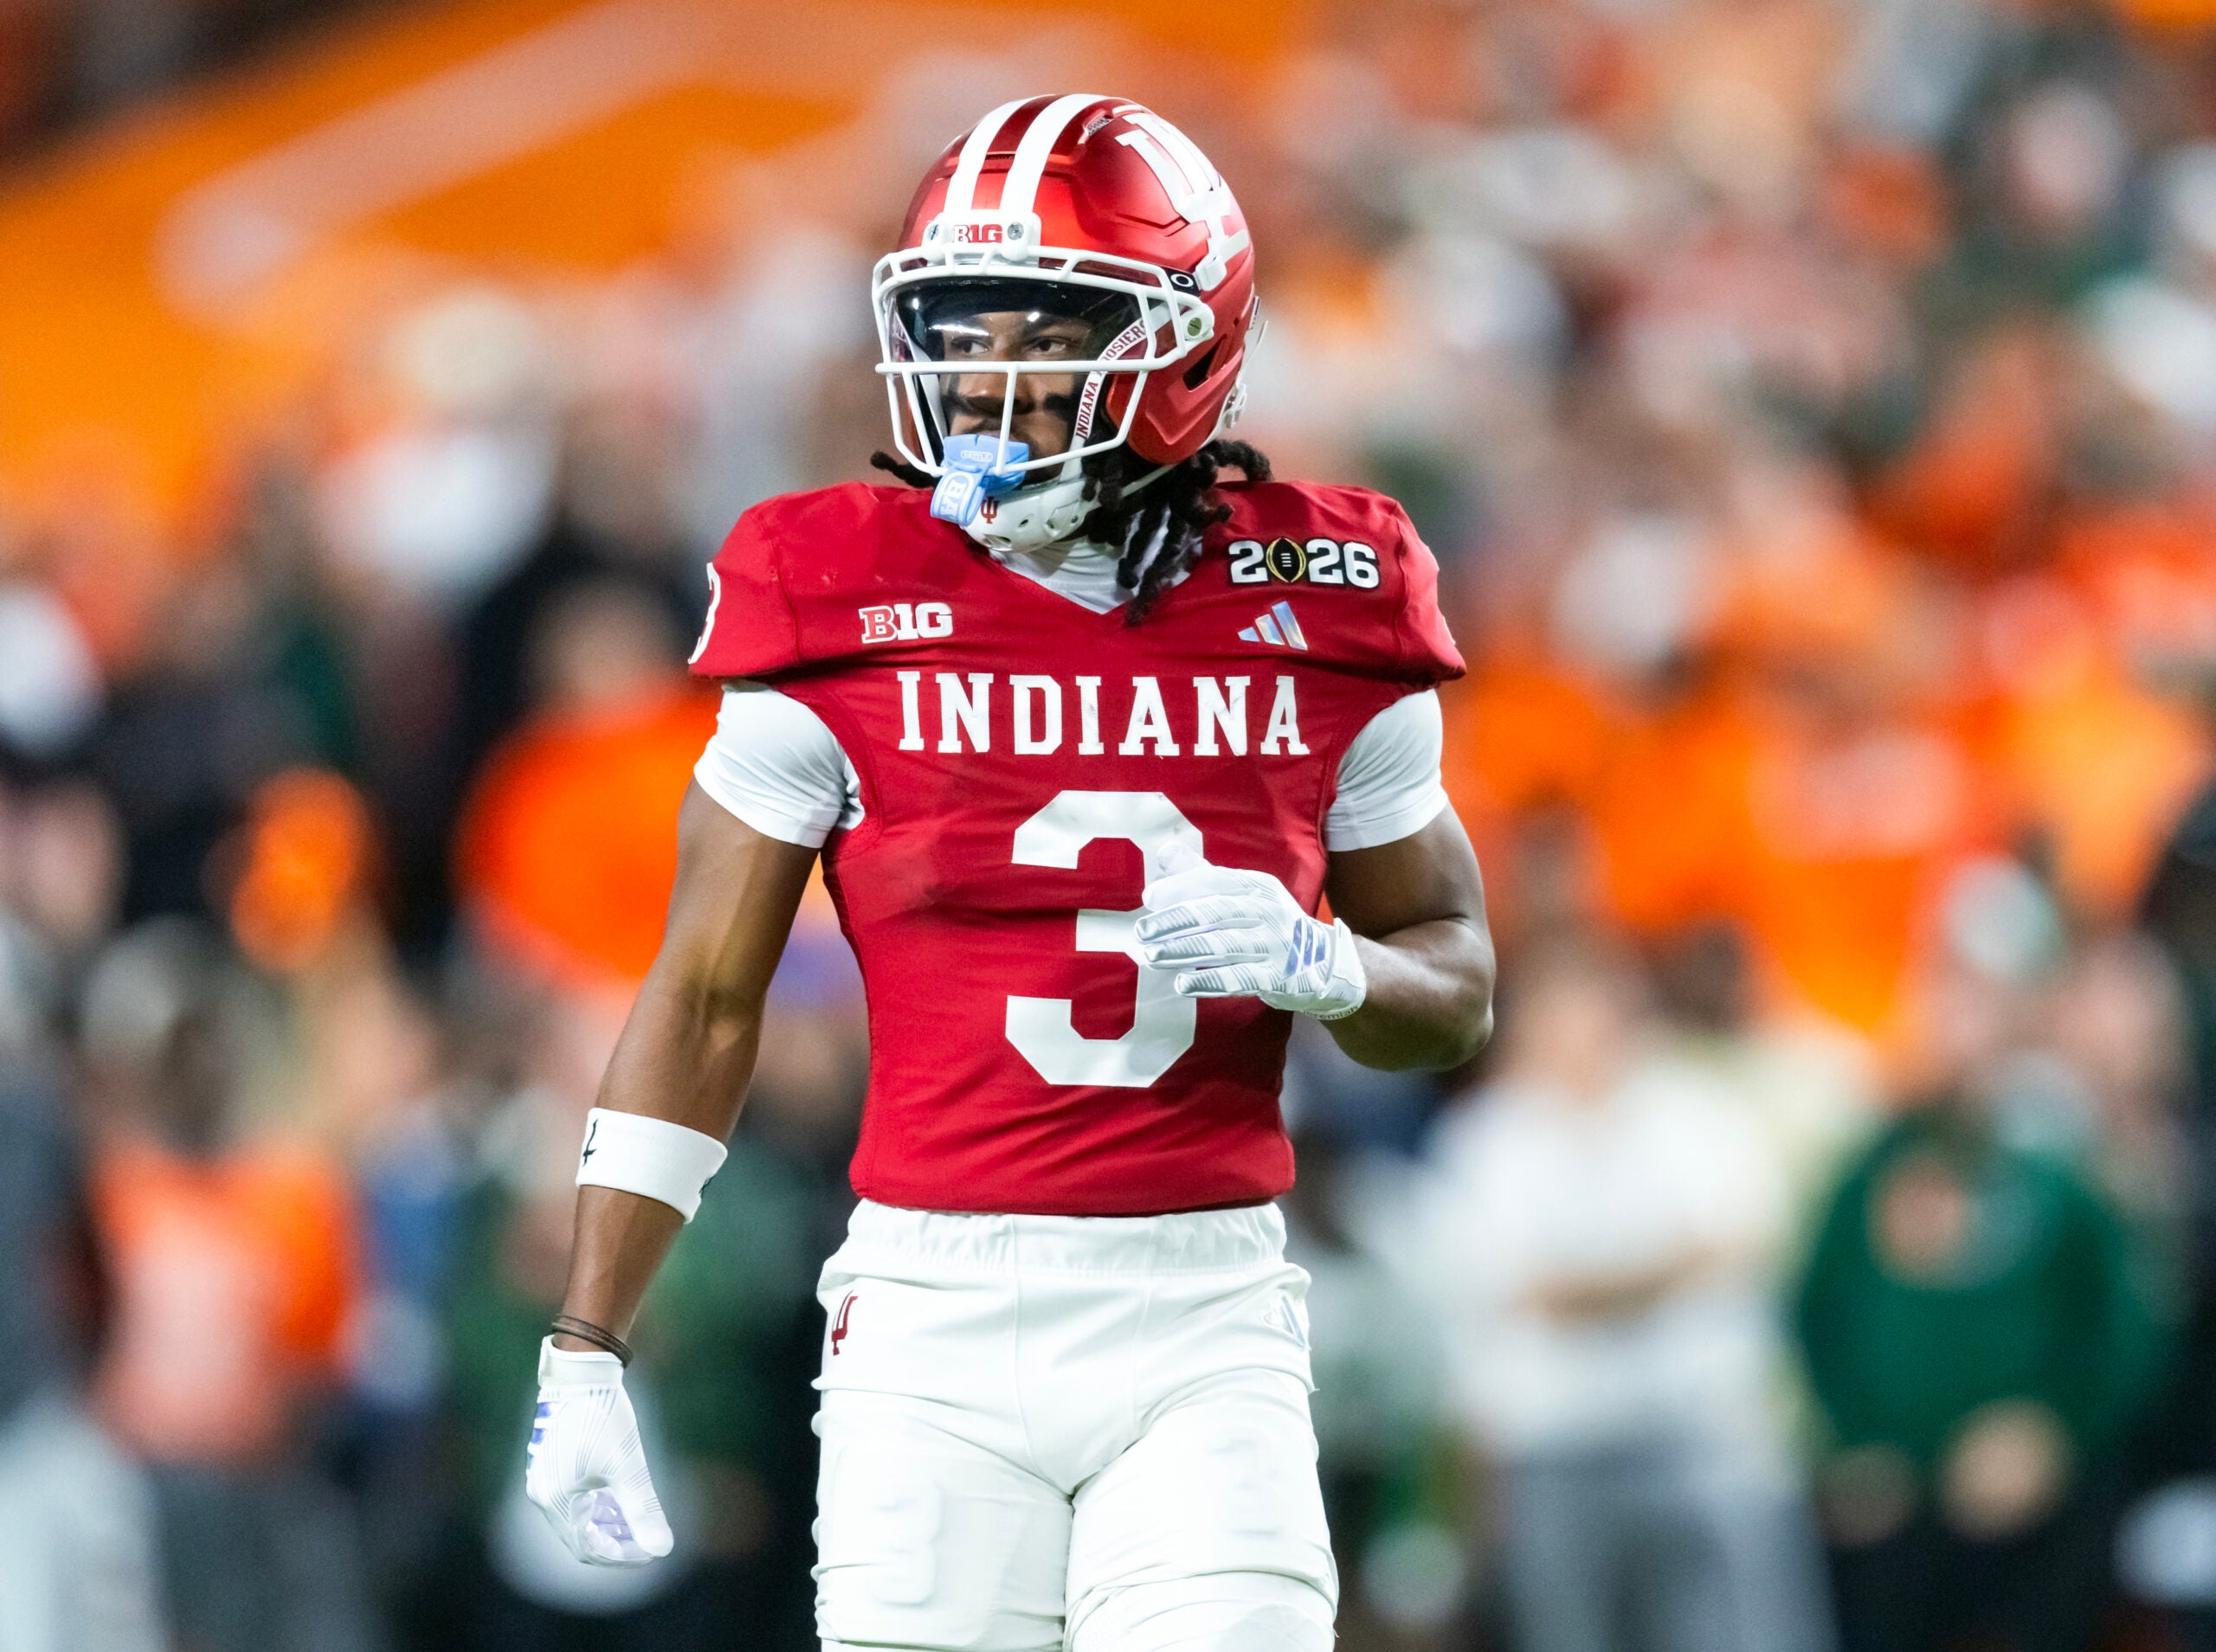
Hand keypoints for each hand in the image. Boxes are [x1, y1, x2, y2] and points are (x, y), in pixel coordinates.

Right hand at [525, 1338, 674, 1565]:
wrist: (582, 1373)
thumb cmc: (603, 1418)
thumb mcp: (629, 1468)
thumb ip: (644, 1511)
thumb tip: (663, 1549)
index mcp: (556, 1502)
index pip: (587, 1549)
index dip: (621, 1556)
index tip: (649, 1552)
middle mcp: (542, 1495)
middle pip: (580, 1536)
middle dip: (616, 1541)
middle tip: (647, 1539)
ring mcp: (542, 1479)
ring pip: (577, 1517)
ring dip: (607, 1524)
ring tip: (636, 1521)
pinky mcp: (549, 1464)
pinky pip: (572, 1498)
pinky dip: (596, 1505)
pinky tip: (620, 1499)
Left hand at [1136, 843, 1366, 1019]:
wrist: (1324, 964)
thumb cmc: (1269, 925)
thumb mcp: (1244, 894)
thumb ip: (1202, 874)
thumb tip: (1165, 853)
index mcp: (1257, 887)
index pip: (1216, 880)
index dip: (1181, 887)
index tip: (1148, 898)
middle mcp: (1268, 912)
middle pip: (1216, 913)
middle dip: (1175, 921)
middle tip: (1142, 932)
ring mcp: (1275, 945)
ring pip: (1223, 946)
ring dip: (1184, 951)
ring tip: (1152, 957)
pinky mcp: (1278, 978)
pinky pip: (1239, 978)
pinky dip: (1210, 981)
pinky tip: (1182, 984)